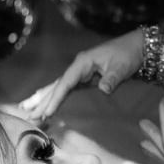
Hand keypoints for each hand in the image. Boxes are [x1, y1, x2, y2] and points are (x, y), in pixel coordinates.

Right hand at [18, 29, 144, 121]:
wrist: (136, 47)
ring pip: (57, 87)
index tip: (48, 112)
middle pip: (56, 85)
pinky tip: (43, 103)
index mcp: (82, 62)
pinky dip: (54, 96)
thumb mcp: (120, 67)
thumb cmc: (127, 55)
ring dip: (43, 99)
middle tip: (29, 116)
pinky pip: (65, 89)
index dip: (55, 98)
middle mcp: (77, 67)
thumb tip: (103, 89)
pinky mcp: (83, 78)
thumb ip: (111, 79)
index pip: (65, 83)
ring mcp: (79, 72)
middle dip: (42, 101)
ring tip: (27, 110)